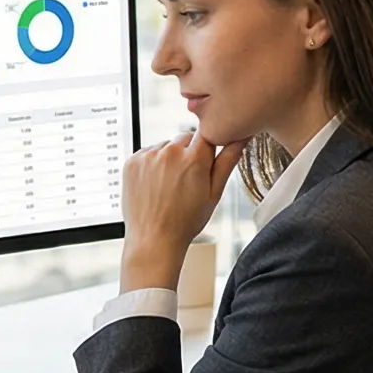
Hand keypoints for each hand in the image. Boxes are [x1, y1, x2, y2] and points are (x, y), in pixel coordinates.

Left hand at [120, 130, 241, 290]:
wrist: (153, 240)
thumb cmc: (186, 221)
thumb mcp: (214, 193)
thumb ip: (228, 161)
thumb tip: (241, 138)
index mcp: (194, 158)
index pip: (207, 132)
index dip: (209, 144)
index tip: (207, 158)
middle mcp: (169, 152)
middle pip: (185, 138)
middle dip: (189, 153)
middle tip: (188, 179)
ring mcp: (147, 156)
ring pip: (165, 146)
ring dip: (169, 158)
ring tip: (170, 185)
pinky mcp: (132, 162)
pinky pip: (147, 153)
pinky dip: (152, 164)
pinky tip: (156, 185)